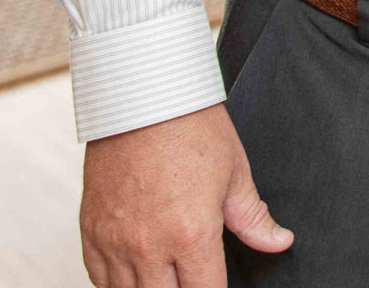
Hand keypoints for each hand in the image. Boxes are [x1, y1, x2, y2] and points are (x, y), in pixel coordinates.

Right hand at [79, 102, 291, 286]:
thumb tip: (278, 241)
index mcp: (192, 235)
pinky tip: (134, 277)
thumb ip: (254, 218)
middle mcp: (149, 246)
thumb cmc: (190, 128)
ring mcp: (115, 242)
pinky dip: (116, 284)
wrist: (142, 98)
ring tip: (167, 280)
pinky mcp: (90, 231)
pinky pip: (98, 278)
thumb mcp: (235, 173)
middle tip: (192, 280)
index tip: (218, 286)